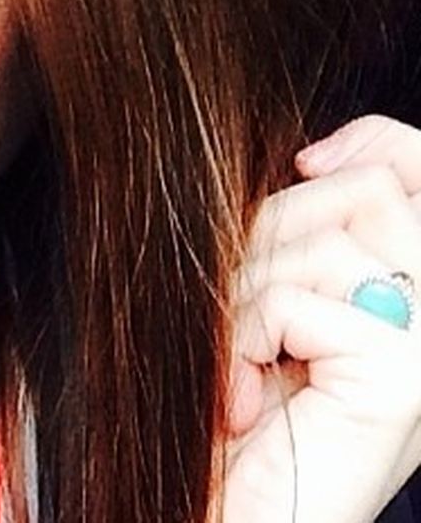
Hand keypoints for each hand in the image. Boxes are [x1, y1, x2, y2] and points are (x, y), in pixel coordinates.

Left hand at [218, 116, 420, 522]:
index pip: (415, 172)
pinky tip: (244, 397)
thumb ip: (308, 229)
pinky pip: (295, 303)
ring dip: (245, 299)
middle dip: (271, 239)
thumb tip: (319, 159)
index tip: (308, 162)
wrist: (226, 510)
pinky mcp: (403, 377)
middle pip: (359, 192)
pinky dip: (246, 341)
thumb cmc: (239, 406)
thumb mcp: (273, 295)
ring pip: (316, 243)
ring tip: (242, 364)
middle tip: (247, 318)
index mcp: (412, 291)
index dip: (373, 143)